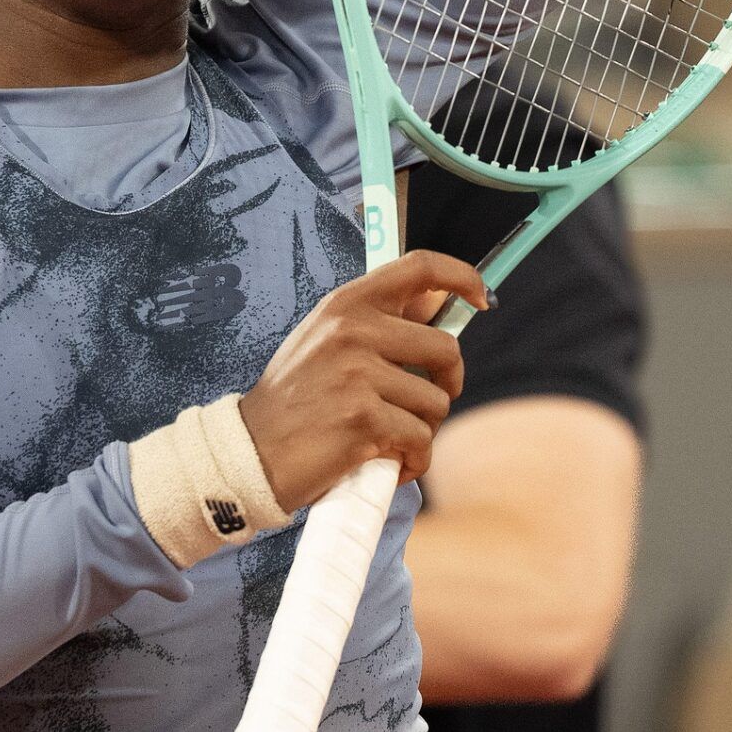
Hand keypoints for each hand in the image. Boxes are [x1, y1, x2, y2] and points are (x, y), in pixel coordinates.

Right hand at [239, 249, 488, 509]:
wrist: (250, 452)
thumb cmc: (295, 401)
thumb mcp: (324, 342)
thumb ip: (374, 323)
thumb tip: (436, 306)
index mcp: (345, 305)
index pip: (418, 268)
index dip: (461, 277)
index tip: (481, 298)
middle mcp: (352, 331)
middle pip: (445, 348)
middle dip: (448, 383)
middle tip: (426, 404)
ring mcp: (358, 375)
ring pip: (436, 403)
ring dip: (422, 430)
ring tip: (390, 440)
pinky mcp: (364, 420)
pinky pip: (421, 440)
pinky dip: (413, 460)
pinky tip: (388, 462)